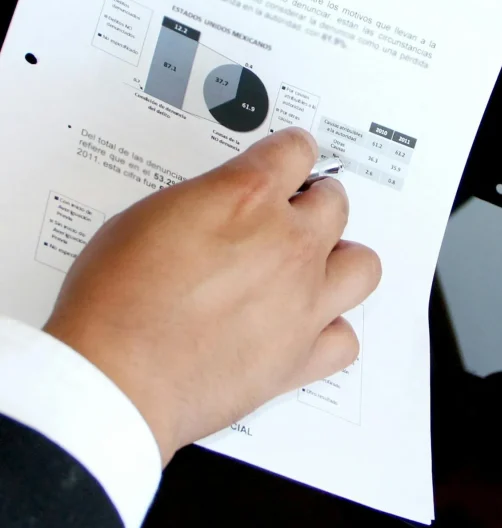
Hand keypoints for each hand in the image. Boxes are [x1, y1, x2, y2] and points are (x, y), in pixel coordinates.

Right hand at [44, 129, 380, 463]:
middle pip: (336, 202)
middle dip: (314, 202)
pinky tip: (305, 328)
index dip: (290, 151)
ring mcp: (303, 301)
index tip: (288, 158)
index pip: (297, 150)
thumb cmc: (116, 301)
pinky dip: (330, 332)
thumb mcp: (146, 217)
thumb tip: (218, 206)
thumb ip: (203, 203)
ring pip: (362, 264)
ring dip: (340, 260)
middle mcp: (288, 244)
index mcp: (248, 198)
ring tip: (313, 267)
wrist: (114, 378)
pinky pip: (346, 339)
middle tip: (292, 214)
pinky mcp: (302, 357)